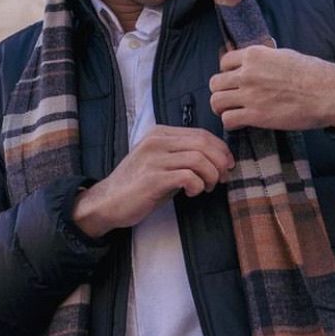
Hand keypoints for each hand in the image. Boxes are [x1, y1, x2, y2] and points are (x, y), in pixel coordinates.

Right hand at [72, 126, 233, 237]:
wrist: (108, 202)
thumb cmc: (138, 185)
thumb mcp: (160, 163)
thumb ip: (182, 155)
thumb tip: (217, 159)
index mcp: (159, 133)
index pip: (201, 133)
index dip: (220, 149)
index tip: (227, 165)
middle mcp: (156, 141)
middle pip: (203, 143)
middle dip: (220, 162)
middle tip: (222, 178)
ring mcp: (153, 159)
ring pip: (199, 159)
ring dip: (211, 175)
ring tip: (207, 187)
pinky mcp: (152, 178)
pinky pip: (187, 176)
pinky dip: (197, 185)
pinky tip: (193, 192)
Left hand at [208, 46, 334, 131]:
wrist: (330, 93)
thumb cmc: (313, 74)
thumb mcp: (284, 55)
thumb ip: (263, 59)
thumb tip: (251, 63)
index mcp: (254, 55)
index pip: (223, 62)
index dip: (227, 73)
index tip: (234, 81)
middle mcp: (248, 73)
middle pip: (215, 83)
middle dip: (221, 91)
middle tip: (231, 98)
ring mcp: (250, 95)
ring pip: (216, 101)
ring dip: (222, 108)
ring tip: (232, 111)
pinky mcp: (256, 115)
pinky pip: (227, 119)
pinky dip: (230, 123)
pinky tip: (239, 123)